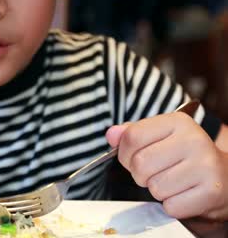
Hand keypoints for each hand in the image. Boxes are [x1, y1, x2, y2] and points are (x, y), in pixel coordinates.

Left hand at [106, 112, 227, 219]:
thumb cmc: (183, 155)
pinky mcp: (211, 191)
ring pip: (155, 187)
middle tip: (155, 172)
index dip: (124, 153)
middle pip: (140, 164)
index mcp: (177, 122)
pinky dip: (172, 205)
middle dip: (140, 174)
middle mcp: (194, 140)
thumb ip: (131, 134)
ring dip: (157, 190)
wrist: (222, 176)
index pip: (132, 137)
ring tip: (172, 181)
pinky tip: (183, 193)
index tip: (133, 157)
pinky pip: (171, 206)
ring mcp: (205, 166)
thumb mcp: (158, 137)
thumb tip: (111, 135)